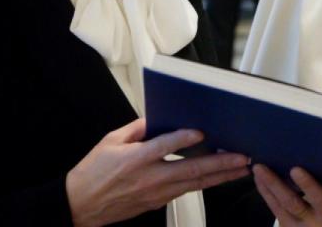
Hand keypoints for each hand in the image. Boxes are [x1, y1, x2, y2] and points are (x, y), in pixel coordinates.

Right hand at [65, 119, 249, 226]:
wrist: (79, 206)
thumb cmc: (92, 173)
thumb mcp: (110, 141)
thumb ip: (137, 128)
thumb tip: (159, 116)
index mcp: (135, 159)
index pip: (164, 146)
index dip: (183, 139)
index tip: (202, 131)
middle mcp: (149, 178)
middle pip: (190, 170)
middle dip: (219, 163)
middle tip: (242, 157)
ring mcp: (155, 193)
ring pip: (194, 184)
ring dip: (220, 176)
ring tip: (241, 168)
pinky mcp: (158, 203)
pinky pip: (186, 191)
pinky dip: (205, 184)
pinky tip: (220, 178)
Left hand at [253, 165, 321, 225]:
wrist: (314, 226)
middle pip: (317, 200)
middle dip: (307, 185)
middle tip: (295, 169)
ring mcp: (305, 222)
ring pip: (290, 203)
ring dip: (275, 184)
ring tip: (262, 168)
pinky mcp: (287, 223)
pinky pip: (275, 206)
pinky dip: (265, 190)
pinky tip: (258, 176)